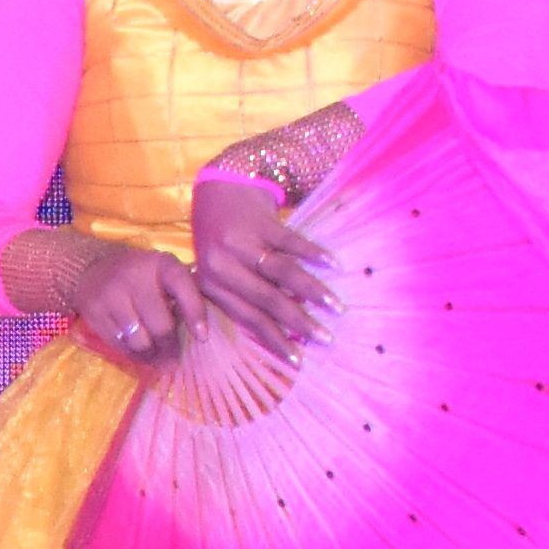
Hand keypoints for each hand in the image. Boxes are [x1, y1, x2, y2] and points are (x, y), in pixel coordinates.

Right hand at [68, 244, 208, 359]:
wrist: (94, 268)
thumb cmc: (143, 275)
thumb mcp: (167, 272)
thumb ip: (184, 294)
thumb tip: (200, 333)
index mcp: (161, 264)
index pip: (183, 289)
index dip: (195, 315)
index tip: (202, 337)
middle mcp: (135, 278)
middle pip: (159, 325)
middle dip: (169, 347)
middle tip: (174, 362)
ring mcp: (111, 295)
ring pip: (137, 340)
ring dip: (150, 356)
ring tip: (158, 363)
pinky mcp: (94, 312)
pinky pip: (118, 343)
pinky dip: (131, 355)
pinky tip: (140, 356)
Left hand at [185, 176, 329, 353]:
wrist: (218, 189)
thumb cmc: (223, 239)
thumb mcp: (220, 271)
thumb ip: (240, 297)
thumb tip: (278, 334)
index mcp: (212, 284)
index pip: (249, 318)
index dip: (275, 339)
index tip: (298, 359)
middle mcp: (222, 265)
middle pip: (267, 300)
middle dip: (299, 322)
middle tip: (326, 339)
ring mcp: (241, 242)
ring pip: (282, 273)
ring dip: (312, 291)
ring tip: (337, 308)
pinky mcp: (260, 222)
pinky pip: (292, 242)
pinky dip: (314, 254)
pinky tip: (334, 265)